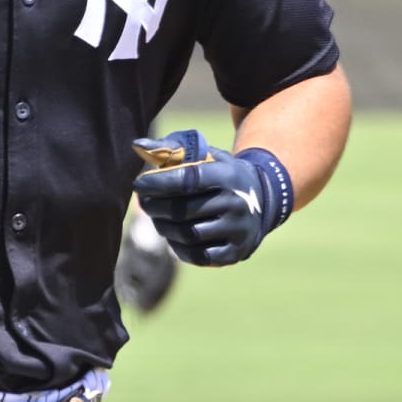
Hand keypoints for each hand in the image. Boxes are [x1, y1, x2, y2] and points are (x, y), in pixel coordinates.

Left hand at [130, 130, 292, 267]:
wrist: (262, 200)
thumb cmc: (220, 175)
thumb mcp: (206, 155)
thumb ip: (173, 149)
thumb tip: (138, 145)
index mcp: (227, 175)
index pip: (187, 179)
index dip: (158, 183)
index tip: (139, 184)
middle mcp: (236, 203)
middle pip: (182, 210)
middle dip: (155, 207)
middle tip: (144, 203)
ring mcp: (237, 230)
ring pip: (187, 234)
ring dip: (163, 227)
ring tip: (158, 218)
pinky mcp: (235, 252)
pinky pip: (197, 256)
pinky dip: (178, 247)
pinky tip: (173, 235)